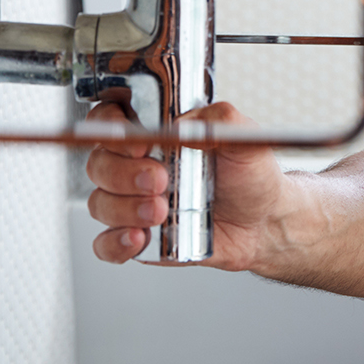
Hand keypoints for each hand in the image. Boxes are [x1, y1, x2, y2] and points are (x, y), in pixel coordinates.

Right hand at [84, 101, 287, 267]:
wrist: (265, 222)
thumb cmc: (250, 177)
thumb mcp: (244, 139)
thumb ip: (220, 120)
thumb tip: (184, 124)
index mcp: (155, 134)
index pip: (109, 119)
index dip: (110, 127)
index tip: (138, 143)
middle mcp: (137, 166)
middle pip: (98, 163)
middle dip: (122, 174)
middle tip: (159, 180)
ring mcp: (134, 203)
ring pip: (99, 203)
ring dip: (124, 209)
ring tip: (161, 211)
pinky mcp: (140, 237)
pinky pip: (106, 244)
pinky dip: (115, 242)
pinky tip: (140, 237)